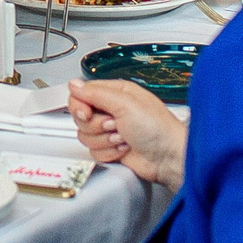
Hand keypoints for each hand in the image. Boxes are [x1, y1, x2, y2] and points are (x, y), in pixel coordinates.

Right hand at [69, 78, 186, 191]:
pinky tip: (124, 148)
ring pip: (86, 136)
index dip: (80, 105)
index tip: (87, 113)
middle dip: (96, 125)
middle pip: (81, 117)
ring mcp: (111, 131)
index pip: (81, 94)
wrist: (168, 158)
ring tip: (123, 137)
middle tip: (114, 124)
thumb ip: (95, 93)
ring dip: (105, 139)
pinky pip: (94, 151)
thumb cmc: (157, 128)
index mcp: (116, 92)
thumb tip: (74, 84)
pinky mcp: (111, 148)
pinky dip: (109, 152)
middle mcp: (112, 110)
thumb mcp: (125, 103)